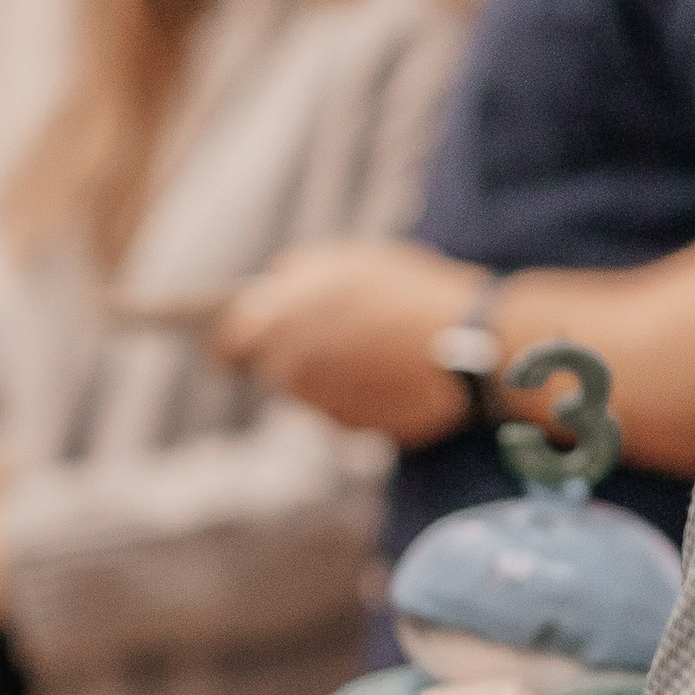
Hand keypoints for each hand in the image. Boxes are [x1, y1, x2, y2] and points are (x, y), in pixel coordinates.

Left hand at [210, 238, 481, 443]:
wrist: (469, 340)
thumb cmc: (406, 289)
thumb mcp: (344, 261)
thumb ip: (295, 277)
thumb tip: (270, 291)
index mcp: (273, 324)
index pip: (225, 343)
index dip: (230, 339)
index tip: (233, 339)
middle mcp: (287, 373)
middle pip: (270, 370)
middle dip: (287, 353)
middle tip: (320, 334)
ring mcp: (320, 408)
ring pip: (307, 395)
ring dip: (324, 376)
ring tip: (362, 348)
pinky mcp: (354, 433)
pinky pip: (342, 413)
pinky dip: (356, 397)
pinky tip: (385, 372)